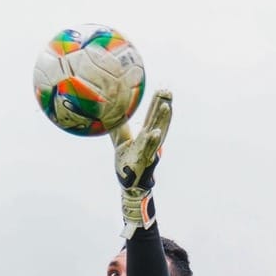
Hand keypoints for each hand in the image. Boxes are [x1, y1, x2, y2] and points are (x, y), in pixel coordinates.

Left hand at [110, 90, 171, 235]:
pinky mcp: (143, 161)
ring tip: (167, 106)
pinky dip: (152, 142)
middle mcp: (149, 142)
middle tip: (168, 91)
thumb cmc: (126, 164)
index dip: (156, 104)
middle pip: (156, 121)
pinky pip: (149, 150)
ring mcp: (147, 151)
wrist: (129, 185)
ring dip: (162, 120)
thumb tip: (108, 115)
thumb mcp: (120, 143)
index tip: (163, 90)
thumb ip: (117, 129)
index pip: (151, 117)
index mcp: (144, 136)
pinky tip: (154, 132)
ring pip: (156, 133)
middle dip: (162, 107)